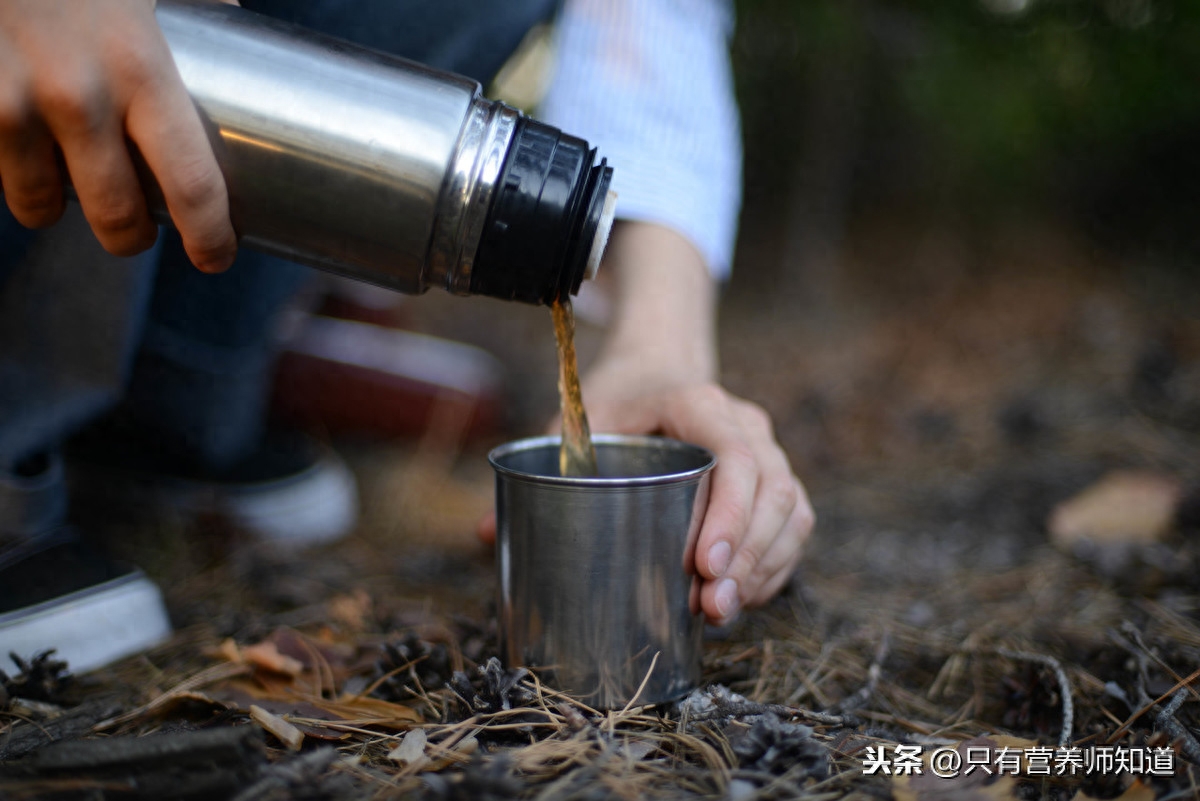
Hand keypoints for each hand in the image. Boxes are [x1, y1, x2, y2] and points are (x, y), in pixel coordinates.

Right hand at [0, 0, 235, 270]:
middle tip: (136, 226)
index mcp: (141, 66)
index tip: (215, 256)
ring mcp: (6, 104)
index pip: (194, 186)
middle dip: (131, 233)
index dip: (210, 237)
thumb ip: (192, 5)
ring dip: (55, 203)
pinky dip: (2, 165)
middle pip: (118, 218)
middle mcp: (76, 96)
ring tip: (66, 179)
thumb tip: (236, 27)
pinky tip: (13, 140)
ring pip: (39, 205)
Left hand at [477, 221, 813, 624]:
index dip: (729, 511)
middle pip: (771, 491)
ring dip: (764, 568)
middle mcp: (745, 422)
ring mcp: (767, 449)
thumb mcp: (573, 420)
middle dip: (747, 556)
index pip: (735, 453)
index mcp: (697, 401)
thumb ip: (537, 471)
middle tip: (710, 606)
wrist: (657, 367)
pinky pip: (794, 523)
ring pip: (789, 511)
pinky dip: (776, 565)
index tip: (704, 566)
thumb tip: (483, 534)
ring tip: (721, 612)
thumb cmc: (613, 397)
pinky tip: (743, 597)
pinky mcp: (774, 478)